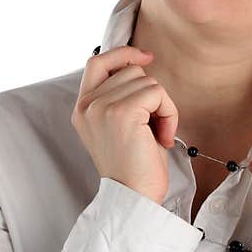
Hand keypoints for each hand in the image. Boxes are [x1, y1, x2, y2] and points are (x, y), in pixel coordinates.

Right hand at [72, 45, 178, 204]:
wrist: (134, 197)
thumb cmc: (134, 166)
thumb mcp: (119, 124)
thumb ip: (119, 94)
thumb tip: (139, 62)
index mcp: (82, 108)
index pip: (97, 61)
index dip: (123, 53)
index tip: (147, 57)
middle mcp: (87, 105)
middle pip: (131, 71)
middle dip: (151, 94)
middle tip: (153, 126)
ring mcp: (102, 108)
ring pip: (147, 81)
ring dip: (162, 106)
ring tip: (156, 134)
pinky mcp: (121, 113)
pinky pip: (157, 94)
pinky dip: (168, 113)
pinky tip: (162, 137)